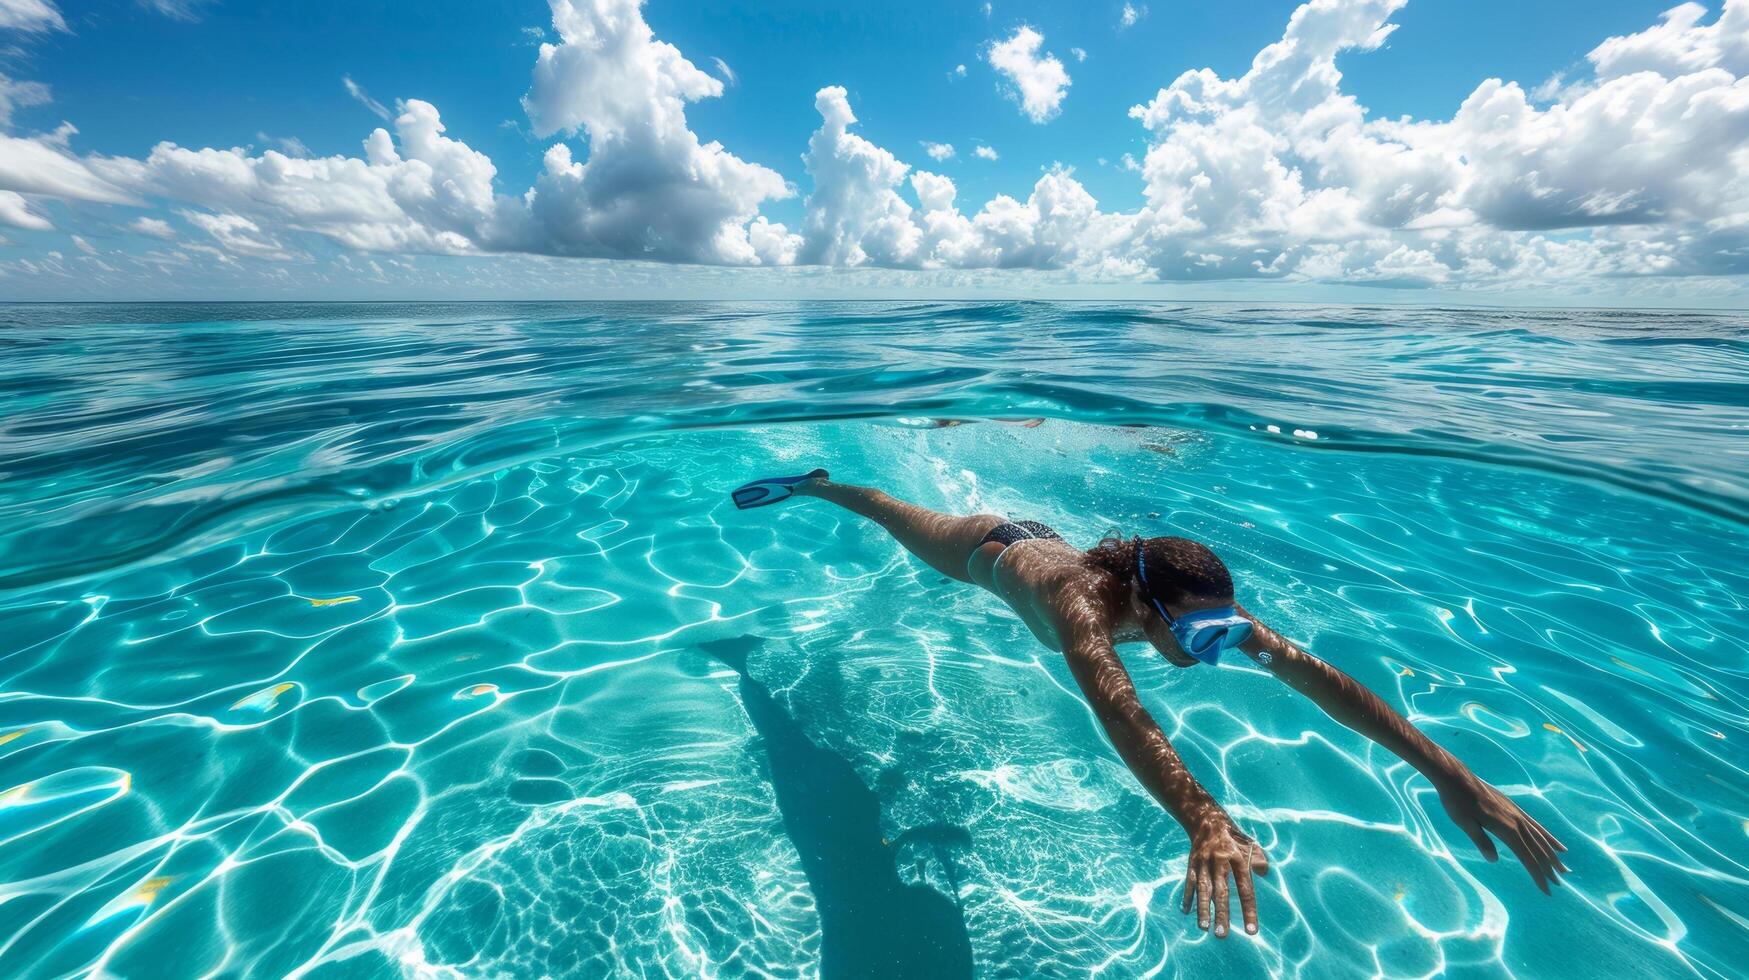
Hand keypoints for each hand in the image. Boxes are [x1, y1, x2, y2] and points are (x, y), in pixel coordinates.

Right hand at [1180, 815, 1268, 936]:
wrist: (1207, 819)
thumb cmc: (1234, 837)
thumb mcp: (1251, 845)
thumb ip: (1260, 860)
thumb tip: (1264, 874)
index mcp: (1238, 859)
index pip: (1245, 889)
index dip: (1249, 910)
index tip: (1251, 931)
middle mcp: (1220, 862)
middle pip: (1221, 892)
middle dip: (1221, 914)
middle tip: (1222, 935)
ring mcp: (1204, 863)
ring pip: (1203, 889)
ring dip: (1203, 909)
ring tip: (1204, 928)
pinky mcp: (1192, 863)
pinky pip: (1189, 882)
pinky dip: (1187, 896)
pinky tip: (1186, 911)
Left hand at [1438, 771, 1568, 892]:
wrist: (1456, 777)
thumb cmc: (1457, 801)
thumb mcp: (1465, 823)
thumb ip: (1481, 841)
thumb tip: (1493, 860)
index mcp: (1506, 829)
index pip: (1528, 858)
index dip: (1538, 875)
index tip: (1547, 891)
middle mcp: (1516, 821)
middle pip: (1538, 849)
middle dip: (1549, 868)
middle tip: (1559, 884)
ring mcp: (1517, 813)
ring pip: (1540, 838)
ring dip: (1552, 854)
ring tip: (1564, 868)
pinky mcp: (1514, 807)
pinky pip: (1536, 825)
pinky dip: (1548, 836)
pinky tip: (1556, 844)